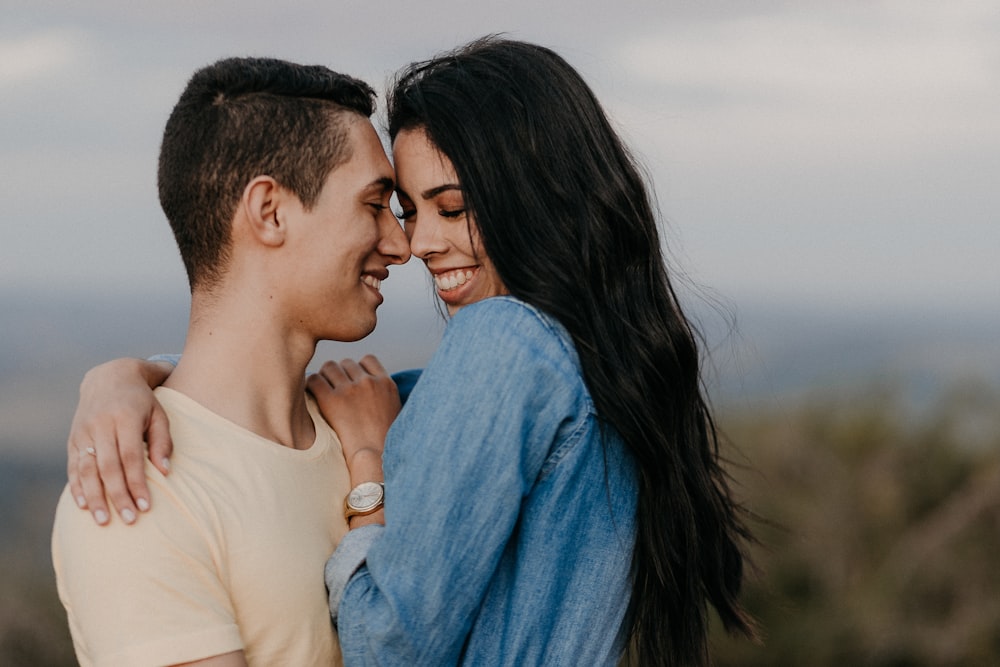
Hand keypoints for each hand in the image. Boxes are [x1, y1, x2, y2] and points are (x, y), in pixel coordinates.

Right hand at [67, 358, 173, 524]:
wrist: (109, 377)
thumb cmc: (142, 401)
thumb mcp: (159, 415)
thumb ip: (162, 441)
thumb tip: (165, 471)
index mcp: (125, 418)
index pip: (131, 457)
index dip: (137, 483)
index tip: (146, 506)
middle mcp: (100, 425)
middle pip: (108, 466)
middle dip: (118, 495)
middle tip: (128, 520)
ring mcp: (83, 431)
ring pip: (86, 469)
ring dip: (95, 497)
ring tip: (103, 521)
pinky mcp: (72, 438)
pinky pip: (73, 465)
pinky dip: (77, 487)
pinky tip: (84, 505)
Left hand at [307, 355, 398, 482]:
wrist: (376, 459)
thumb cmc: (385, 444)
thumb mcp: (395, 412)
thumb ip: (384, 396)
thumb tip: (371, 392)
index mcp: (386, 383)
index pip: (368, 360)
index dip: (357, 369)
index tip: (351, 380)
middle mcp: (368, 382)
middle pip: (347, 363)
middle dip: (340, 373)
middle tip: (333, 388)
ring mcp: (350, 390)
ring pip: (330, 367)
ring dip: (325, 377)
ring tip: (321, 391)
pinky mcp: (332, 400)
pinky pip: (315, 380)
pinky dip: (311, 384)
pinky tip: (311, 395)